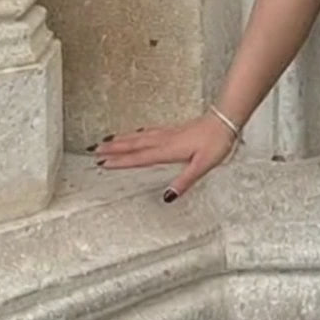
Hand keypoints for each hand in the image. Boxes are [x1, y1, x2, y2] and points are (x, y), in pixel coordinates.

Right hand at [90, 111, 237, 201]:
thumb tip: (168, 197)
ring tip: (106, 141)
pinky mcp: (174, 130)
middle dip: (113, 149)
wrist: (225, 122)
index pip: (139, 158)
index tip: (103, 163)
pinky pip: (148, 132)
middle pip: (133, 145)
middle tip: (95, 151)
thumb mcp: (202, 166)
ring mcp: (168, 134)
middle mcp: (164, 140)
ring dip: (121, 140)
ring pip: (139, 137)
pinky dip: (137, 133)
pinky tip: (136, 133)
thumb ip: (184, 181)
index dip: (120, 161)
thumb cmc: (216, 142)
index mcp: (168, 150)